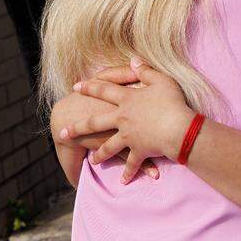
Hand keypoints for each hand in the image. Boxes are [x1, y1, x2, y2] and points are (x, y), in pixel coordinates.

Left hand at [64, 60, 195, 183]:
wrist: (178, 128)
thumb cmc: (172, 101)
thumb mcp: (161, 80)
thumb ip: (145, 70)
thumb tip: (134, 60)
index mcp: (127, 99)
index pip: (104, 90)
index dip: (89, 86)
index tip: (75, 86)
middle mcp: (122, 119)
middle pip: (95, 123)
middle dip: (78, 127)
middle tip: (63, 132)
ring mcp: (128, 137)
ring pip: (108, 147)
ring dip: (100, 155)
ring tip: (93, 161)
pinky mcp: (138, 151)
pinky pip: (131, 163)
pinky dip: (128, 172)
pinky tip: (123, 180)